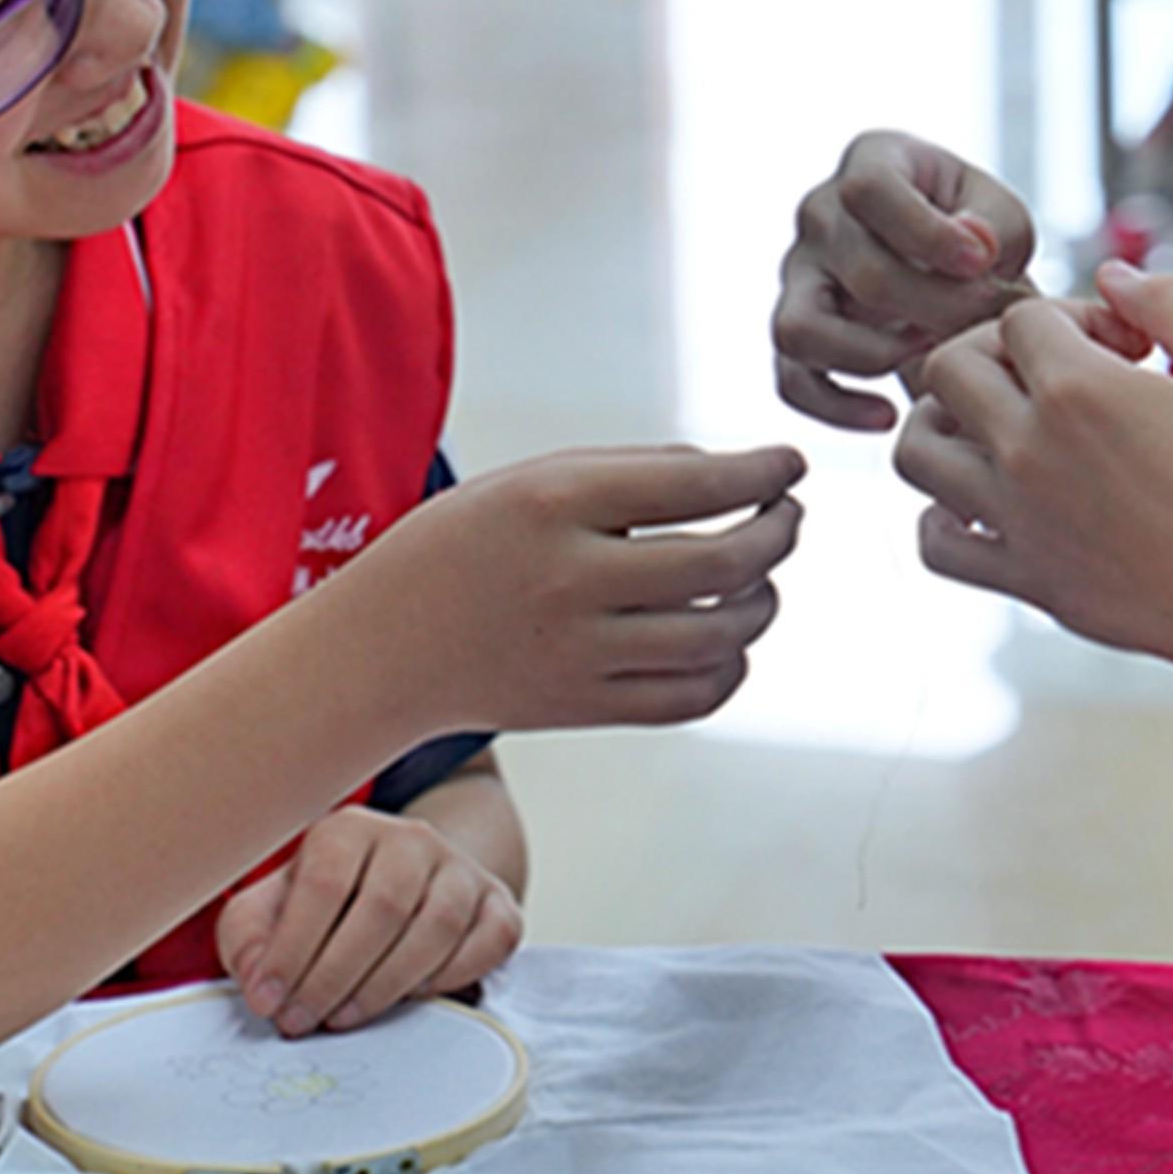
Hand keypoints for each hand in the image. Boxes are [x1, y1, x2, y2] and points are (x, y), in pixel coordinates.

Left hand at [216, 807, 521, 1036]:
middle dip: (335, 975)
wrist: (401, 884)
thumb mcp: (271, 910)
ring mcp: (461, 870)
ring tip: (346, 1016)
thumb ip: (249, 939)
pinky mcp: (497, 903)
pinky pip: (490, 940)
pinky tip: (412, 997)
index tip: (270, 1001)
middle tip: (303, 1020)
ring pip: (439, 924)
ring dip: (387, 984)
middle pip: (384, 906)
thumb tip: (259, 981)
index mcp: (349, 831)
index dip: (293, 950)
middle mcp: (411, 840)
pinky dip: (453, 976)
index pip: (324, 884)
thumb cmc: (325, 904)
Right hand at [366, 445, 802, 733]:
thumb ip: (633, 472)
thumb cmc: (467, 545)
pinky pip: (692, 697)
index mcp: (553, 503)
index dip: (763, 473)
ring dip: (763, 601)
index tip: (792, 465)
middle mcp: (569, 580)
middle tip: (788, 516)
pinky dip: (730, 667)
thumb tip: (740, 479)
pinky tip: (727, 639)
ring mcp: (577, 654)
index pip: (696, 485)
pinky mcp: (584, 708)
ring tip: (760, 578)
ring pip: (719, 635)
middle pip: (722, 563)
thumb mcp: (531, 480)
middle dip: (778, 533)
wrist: (381, 648)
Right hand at [774, 132, 1040, 430]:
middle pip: (858, 268)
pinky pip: (791, 378)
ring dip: (871, 355)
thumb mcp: (1003, 216)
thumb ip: (994, 225)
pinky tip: (888, 415)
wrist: (956, 276)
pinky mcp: (796, 329)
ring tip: (928, 357)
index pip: (870, 188)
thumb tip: (971, 246)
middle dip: (931, 307)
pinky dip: (835, 406)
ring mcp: (798, 274)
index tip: (981, 263)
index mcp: (871, 161)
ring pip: (800, 327)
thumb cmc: (978, 237)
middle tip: (978, 327)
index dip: (925, 231)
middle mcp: (821, 212)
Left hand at [892, 262, 1172, 679]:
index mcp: (1078, 390)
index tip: (1128, 350)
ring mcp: (1017, 521)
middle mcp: (1029, 451)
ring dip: (947, 423)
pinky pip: (935, 545)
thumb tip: (1109, 277)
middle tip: (1056, 375)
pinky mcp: (1026, 581)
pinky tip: (992, 504)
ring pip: (918, 451)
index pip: (1022, 318)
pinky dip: (944, 517)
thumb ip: (1168, 300)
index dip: (1074, 318)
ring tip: (1001, 426)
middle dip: (996, 352)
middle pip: (947, 367)